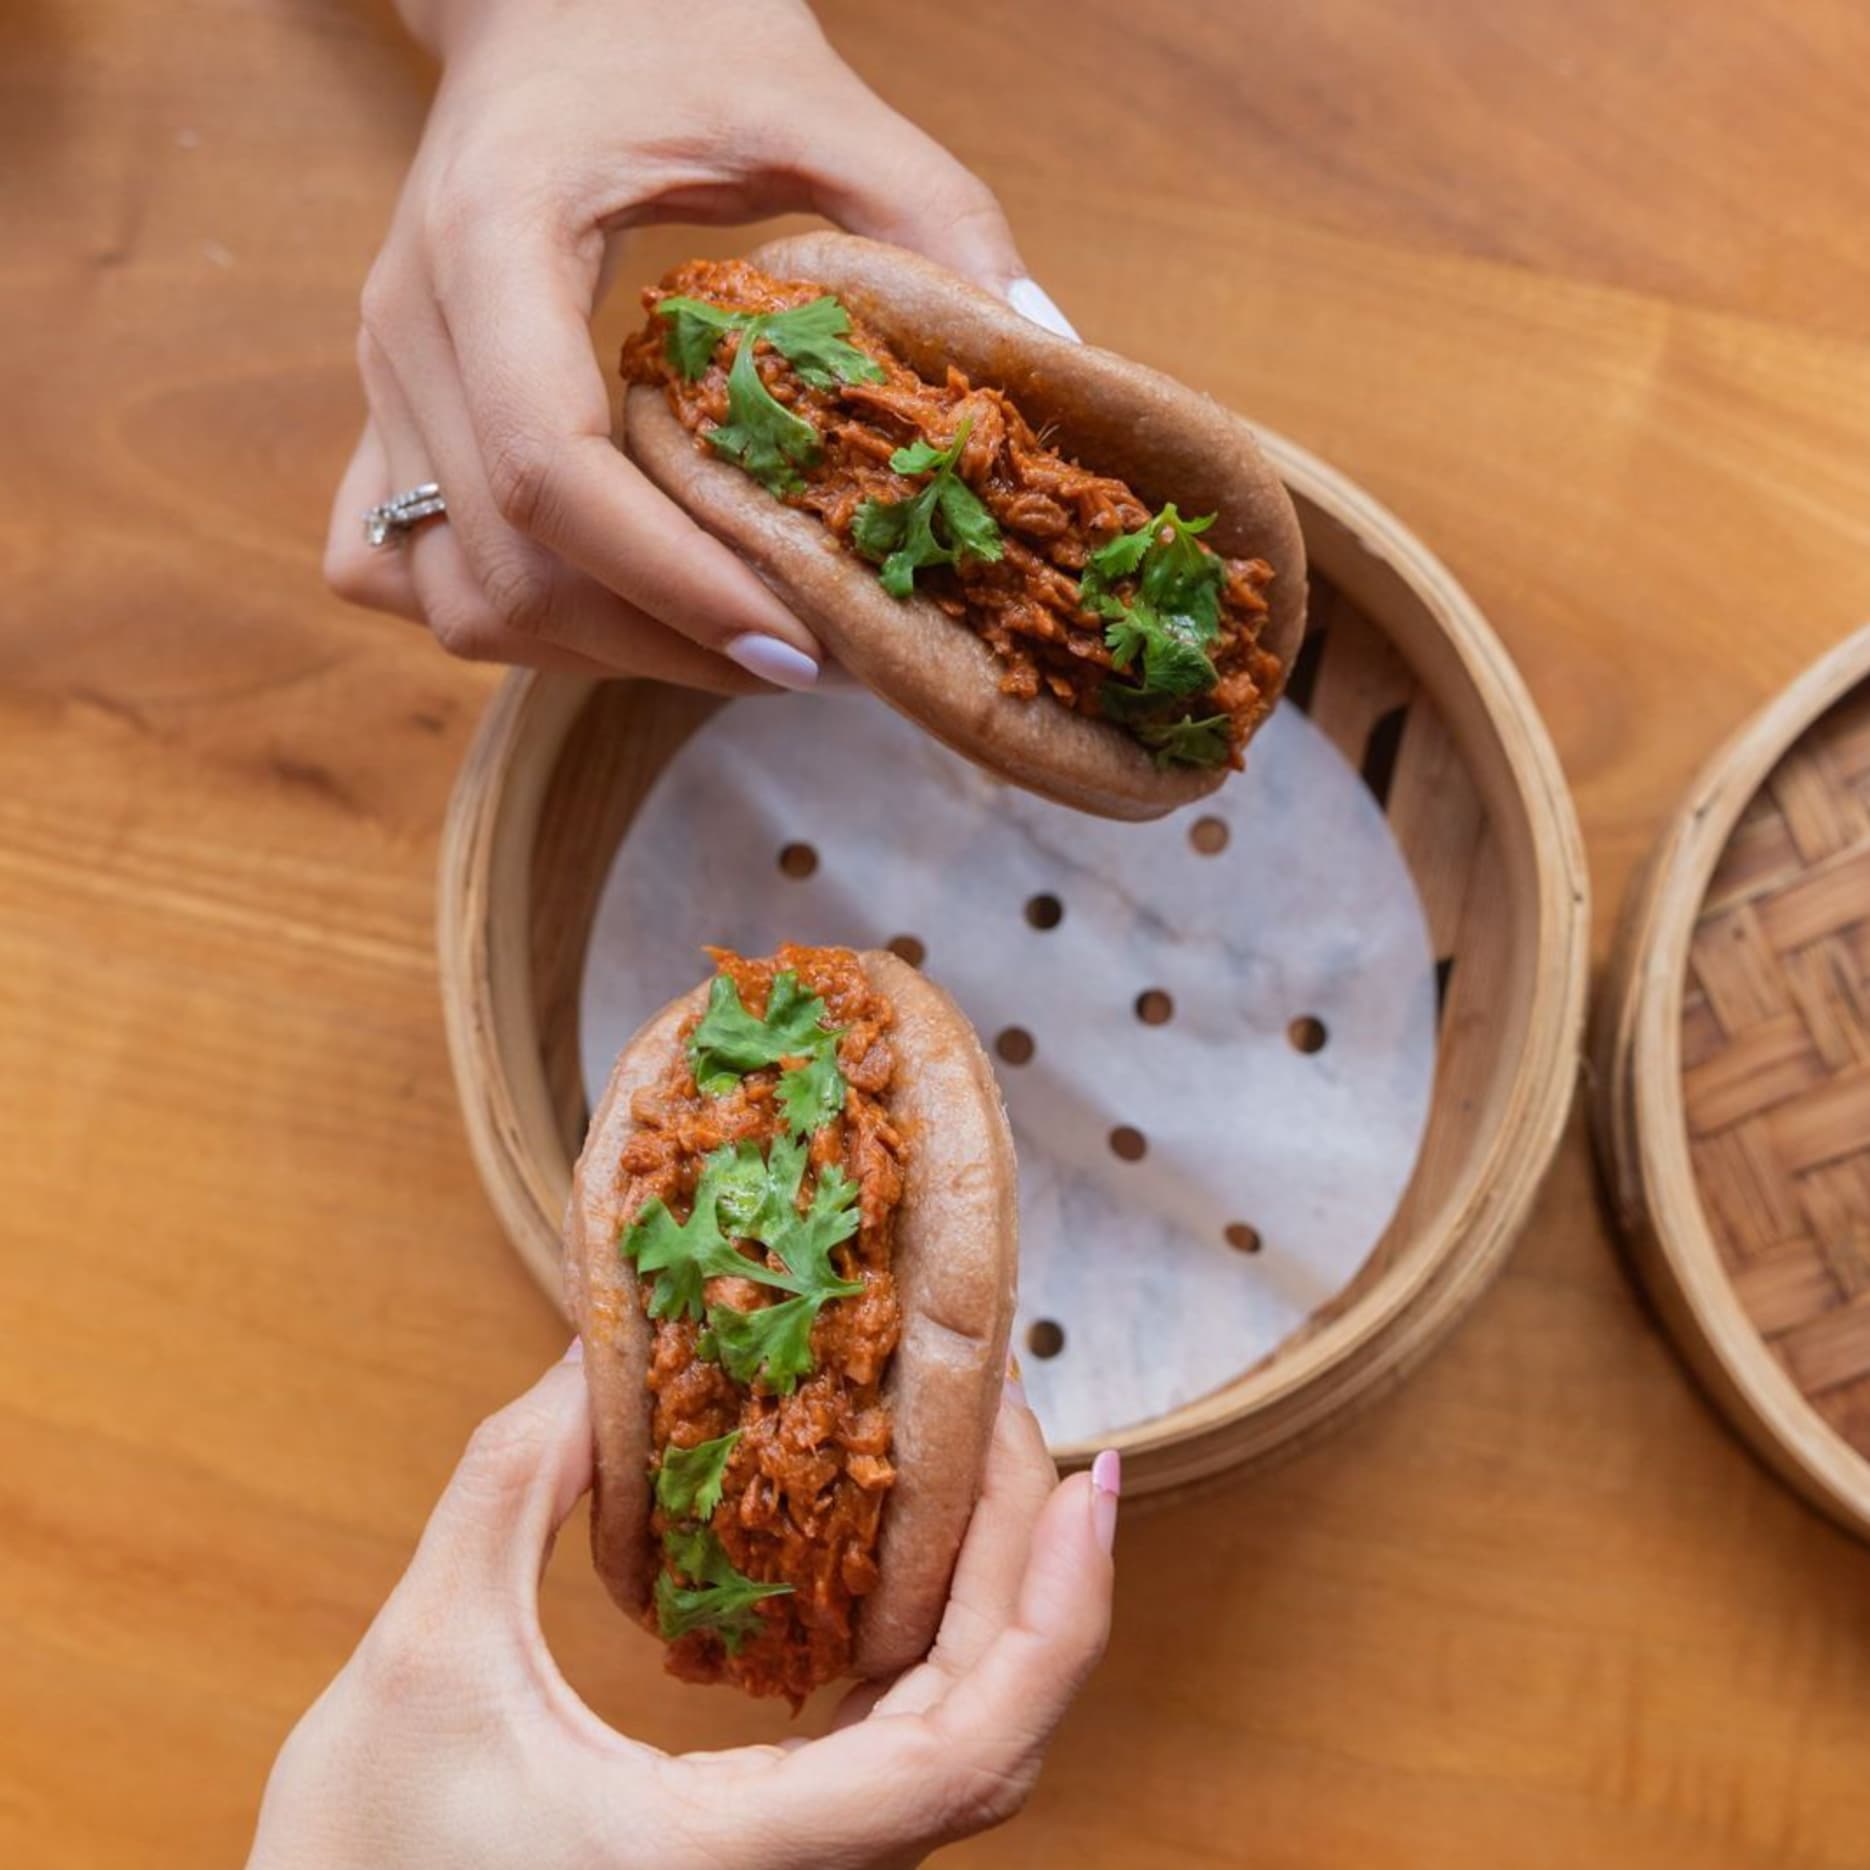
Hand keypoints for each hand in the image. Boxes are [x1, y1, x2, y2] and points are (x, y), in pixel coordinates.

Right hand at [247, 1348, 1116, 1869]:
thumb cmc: (361, 1859)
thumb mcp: (427, 1652)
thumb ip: (516, 1482)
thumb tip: (603, 1347)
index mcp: (739, 1853)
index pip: (968, 1753)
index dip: (1057, 1615)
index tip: (1092, 1482)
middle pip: (995, 1730)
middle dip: (1033, 1564)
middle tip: (1012, 1413)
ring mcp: (795, 1866)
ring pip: (962, 1742)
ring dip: (997, 1597)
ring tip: (982, 1456)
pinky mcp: (772, 1845)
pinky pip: (904, 1743)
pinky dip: (938, 1637)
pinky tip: (911, 1544)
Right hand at [323, 0, 1076, 691]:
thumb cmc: (671, 30)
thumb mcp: (819, 101)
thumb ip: (931, 216)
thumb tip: (1045, 347)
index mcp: (495, 235)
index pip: (548, 469)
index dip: (673, 584)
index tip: (797, 643)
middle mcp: (409, 323)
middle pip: (506, 571)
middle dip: (663, 644)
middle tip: (802, 658)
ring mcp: (384, 377)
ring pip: (453, 599)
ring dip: (596, 650)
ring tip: (730, 639)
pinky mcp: (386, 411)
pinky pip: (398, 570)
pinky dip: (504, 616)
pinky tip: (609, 597)